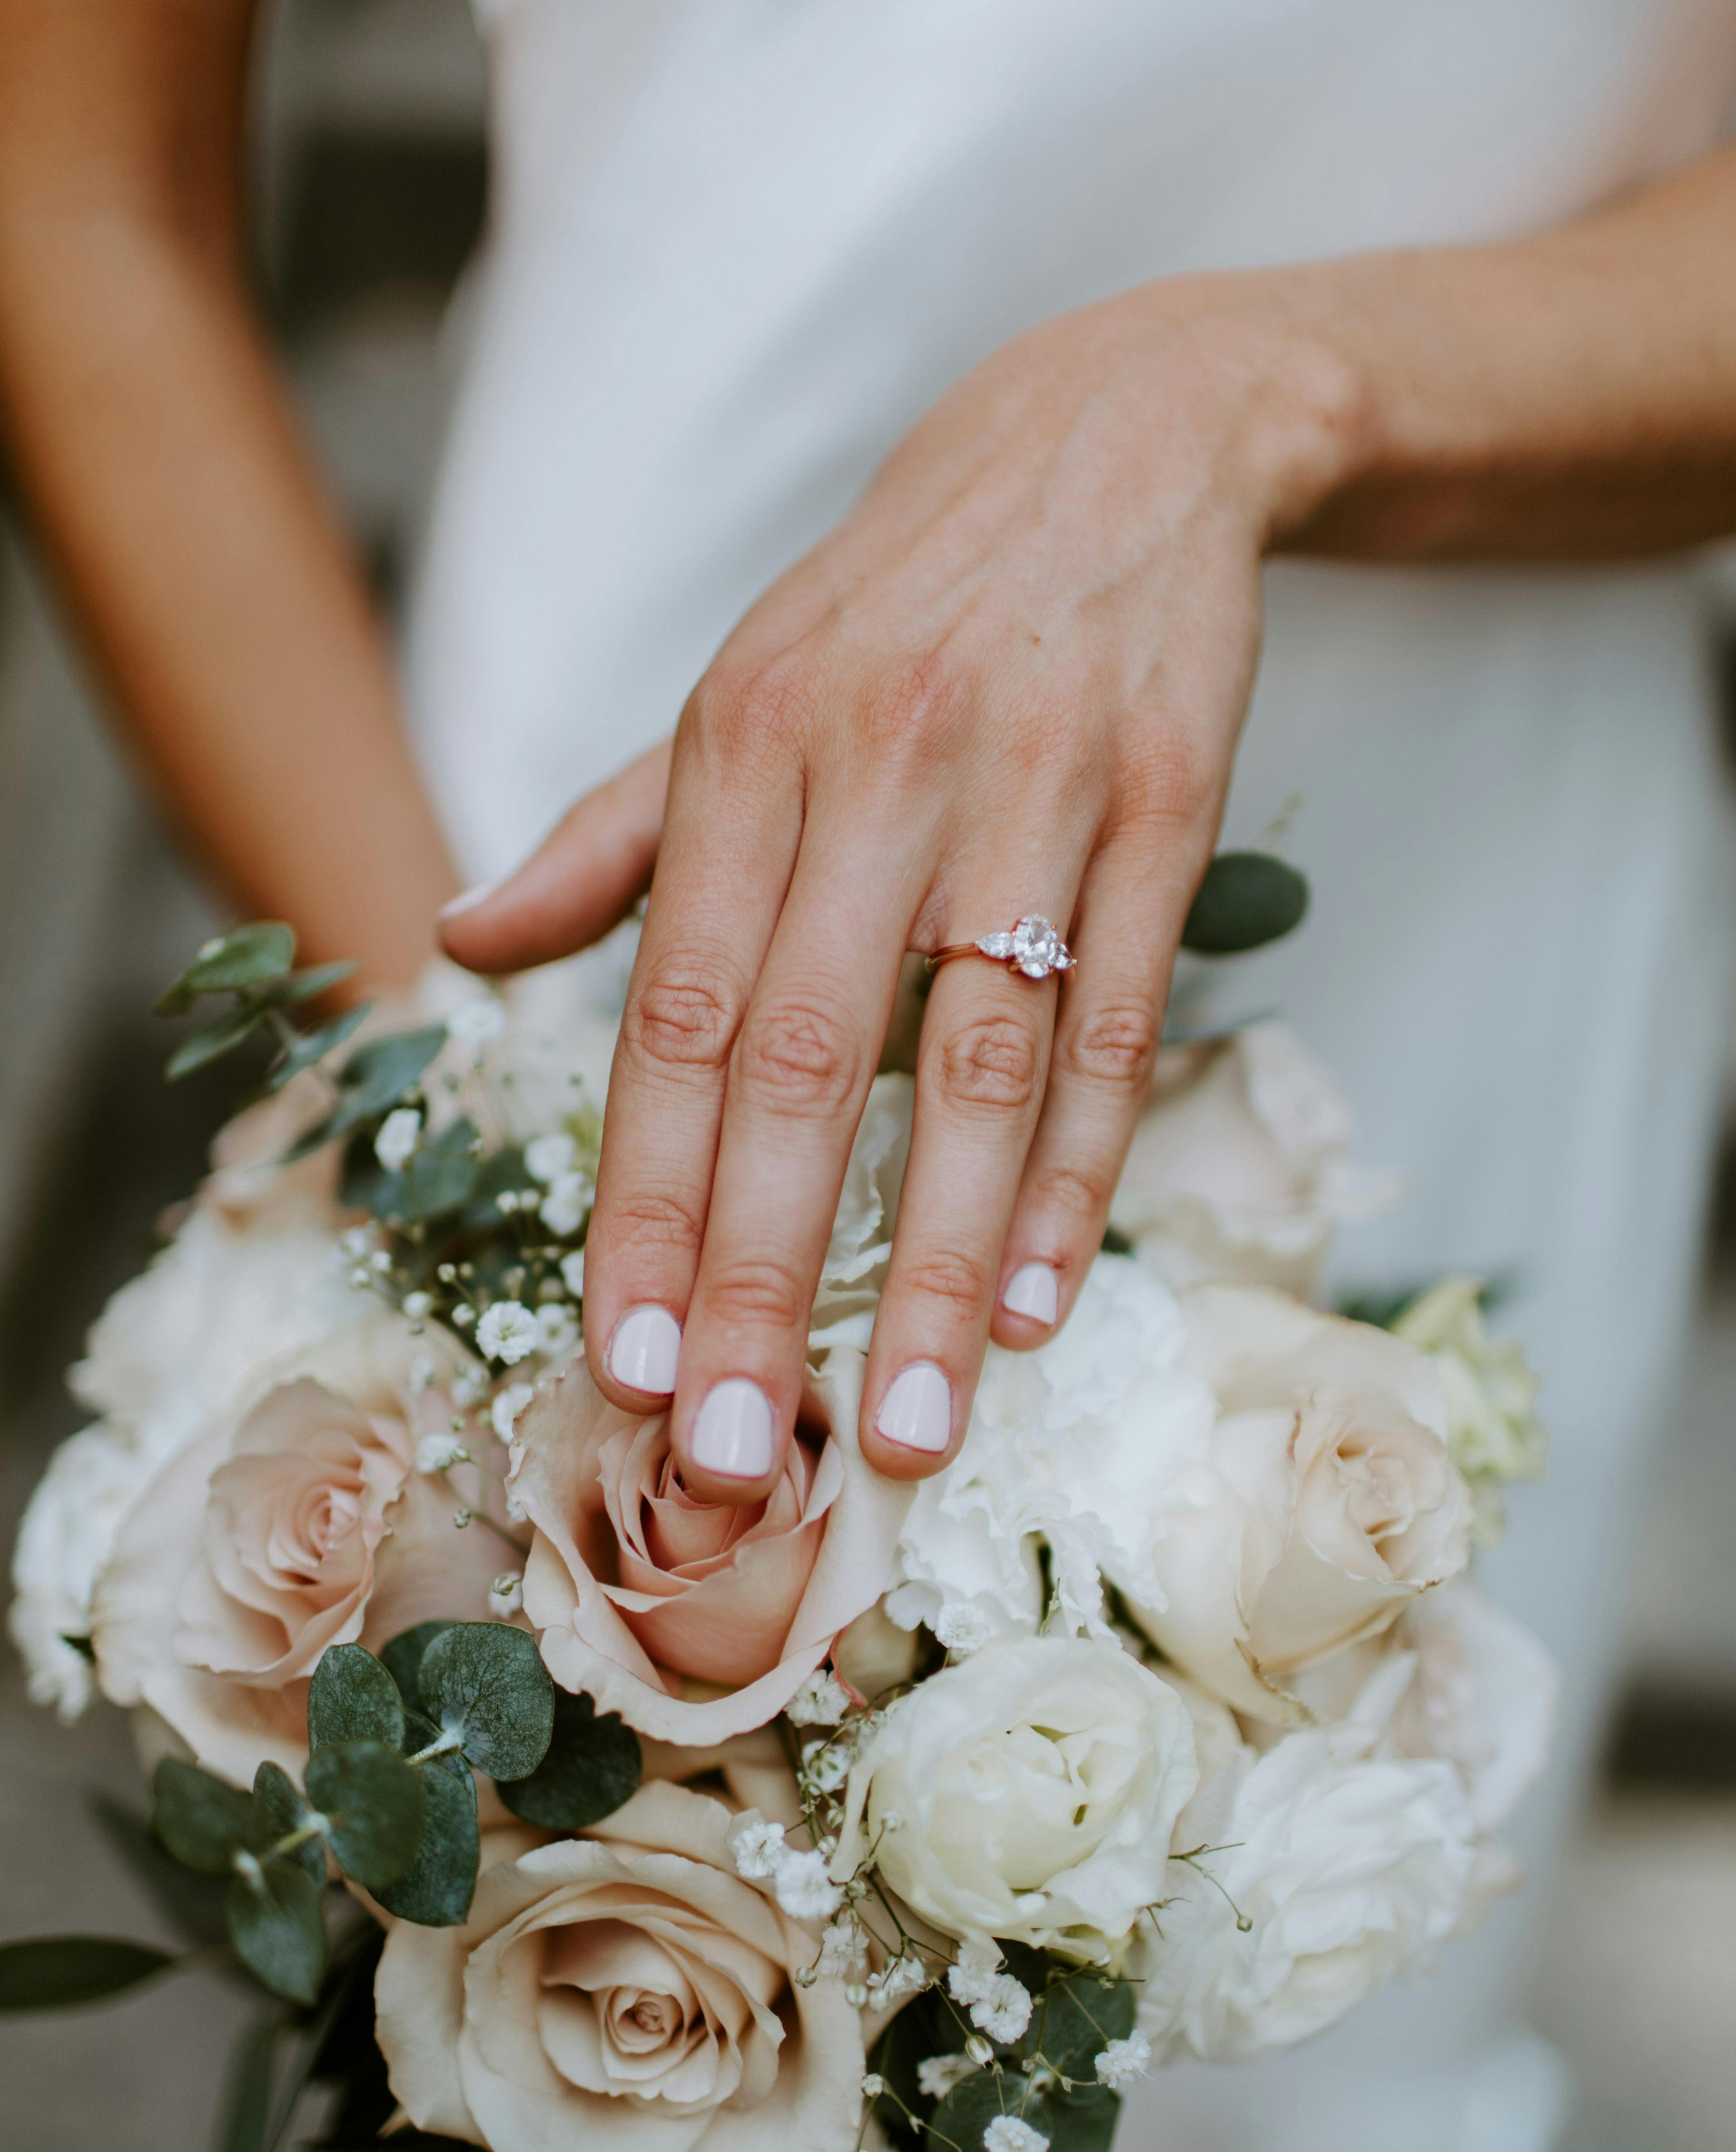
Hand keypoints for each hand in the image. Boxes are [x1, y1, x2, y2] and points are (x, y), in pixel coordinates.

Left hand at [442, 281, 1362, 1497]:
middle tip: (740, 1452)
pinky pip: (1118, 1017)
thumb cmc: (893, 606)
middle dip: (764, 1277)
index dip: (644, 1202)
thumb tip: (454, 942)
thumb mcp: (729, 694)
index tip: (625, 1364)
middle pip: (806, 1070)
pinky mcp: (1165, 808)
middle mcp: (876, 777)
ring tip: (917, 1426)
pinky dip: (1081, 1169)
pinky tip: (1045, 1298)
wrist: (1116, 439)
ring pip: (978, 1069)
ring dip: (943, 1266)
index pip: (672, 1023)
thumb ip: (602, 841)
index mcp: (744, 756)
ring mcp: (1034, 794)